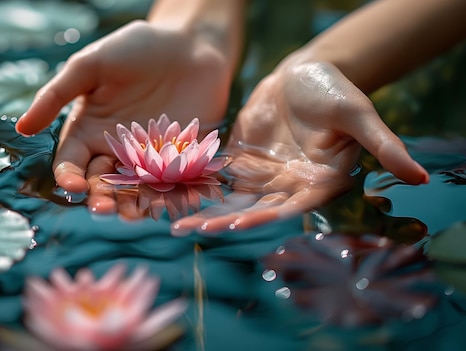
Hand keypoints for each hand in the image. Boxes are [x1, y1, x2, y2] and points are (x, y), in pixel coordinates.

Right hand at [15, 20, 234, 193]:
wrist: (189, 43)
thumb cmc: (136, 48)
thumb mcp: (91, 65)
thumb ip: (57, 94)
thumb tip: (21, 128)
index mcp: (88, 131)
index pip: (71, 162)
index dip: (69, 177)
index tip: (74, 186)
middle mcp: (114, 150)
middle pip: (101, 182)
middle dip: (100, 197)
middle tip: (104, 208)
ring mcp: (148, 158)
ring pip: (134, 189)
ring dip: (130, 204)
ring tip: (130, 216)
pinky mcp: (179, 159)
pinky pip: (169, 183)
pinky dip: (166, 196)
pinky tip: (164, 205)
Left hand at [170, 57, 429, 234]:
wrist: (307, 73)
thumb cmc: (337, 91)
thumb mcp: (359, 115)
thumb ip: (383, 145)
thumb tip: (421, 175)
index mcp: (316, 182)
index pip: (288, 208)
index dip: (261, 217)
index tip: (233, 226)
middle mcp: (287, 185)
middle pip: (253, 209)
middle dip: (222, 221)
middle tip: (188, 230)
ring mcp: (262, 174)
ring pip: (231, 198)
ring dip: (205, 210)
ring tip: (174, 222)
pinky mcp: (242, 159)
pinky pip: (219, 176)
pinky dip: (198, 185)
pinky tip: (172, 193)